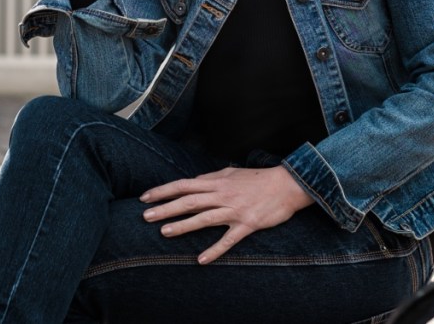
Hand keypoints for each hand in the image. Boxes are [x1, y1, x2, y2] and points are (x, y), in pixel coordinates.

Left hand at [140, 166, 313, 263]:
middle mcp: (222, 194)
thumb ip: (211, 178)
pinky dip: (215, 250)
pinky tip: (201, 260)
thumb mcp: (231, 173)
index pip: (184, 184)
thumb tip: (194, 182)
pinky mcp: (247, 224)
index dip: (163, 190)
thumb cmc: (258, 179)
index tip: (146, 197)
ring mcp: (234, 210)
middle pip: (189, 201)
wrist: (287, 185)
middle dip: (165, 208)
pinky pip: (228, 239)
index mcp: (216, 181)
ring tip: (164, 232)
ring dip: (183, 225)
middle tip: (146, 216)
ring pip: (204, 218)